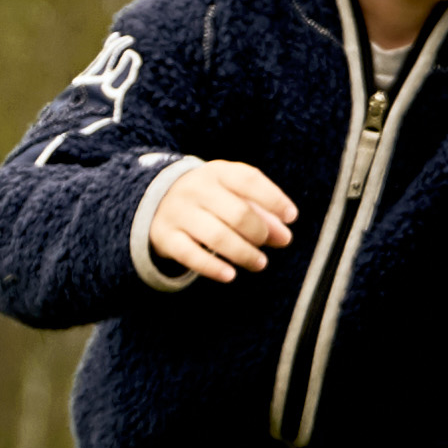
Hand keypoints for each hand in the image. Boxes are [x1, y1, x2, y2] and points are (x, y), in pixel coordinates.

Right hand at [141, 159, 300, 282]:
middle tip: (266, 243)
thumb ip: (262, 213)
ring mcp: (178, 213)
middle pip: (237, 213)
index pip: (248, 180)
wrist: (155, 200)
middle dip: (259, 233)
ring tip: (259, 263)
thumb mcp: (232, 195)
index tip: (291, 217)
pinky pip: (191, 255)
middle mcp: (195, 189)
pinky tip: (230, 275)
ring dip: (244, 253)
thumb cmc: (208, 198)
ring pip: (217, 236)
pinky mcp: (165, 236)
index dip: (274, 199)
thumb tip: (285, 237)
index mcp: (217, 172)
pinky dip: (213, 267)